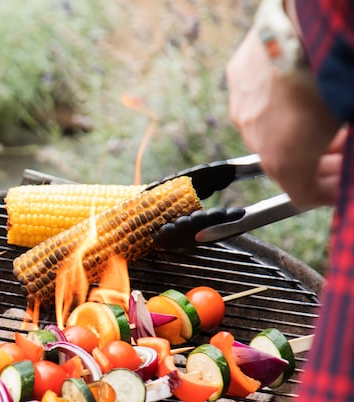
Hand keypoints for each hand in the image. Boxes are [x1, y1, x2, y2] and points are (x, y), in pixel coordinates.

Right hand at [226, 28, 341, 207]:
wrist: (305, 27)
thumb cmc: (332, 76)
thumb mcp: (346, 120)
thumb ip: (343, 149)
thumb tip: (346, 166)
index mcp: (283, 158)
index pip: (302, 194)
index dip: (327, 193)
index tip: (342, 187)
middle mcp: (254, 137)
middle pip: (283, 163)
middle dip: (315, 164)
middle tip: (342, 155)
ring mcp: (243, 106)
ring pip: (267, 131)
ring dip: (295, 133)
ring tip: (327, 122)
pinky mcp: (238, 76)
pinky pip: (256, 99)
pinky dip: (279, 103)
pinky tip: (301, 90)